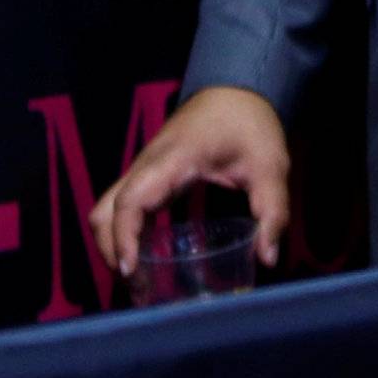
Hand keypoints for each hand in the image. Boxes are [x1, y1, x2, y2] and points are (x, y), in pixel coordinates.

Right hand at [89, 86, 290, 275]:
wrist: (236, 89)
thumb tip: (267, 258)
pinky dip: (123, 233)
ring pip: (107, 209)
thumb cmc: (250, 124)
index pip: (130, 200)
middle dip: (112, 252)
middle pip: (105, 211)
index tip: (131, 271)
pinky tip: (145, 258)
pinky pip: (122, 206)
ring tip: (139, 281)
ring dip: (114, 244)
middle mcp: (147, 165)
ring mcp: (144, 169)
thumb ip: (272, 211)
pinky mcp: (149, 175)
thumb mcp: (271, 166)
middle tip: (139, 288)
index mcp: (172, 160)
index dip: (124, 238)